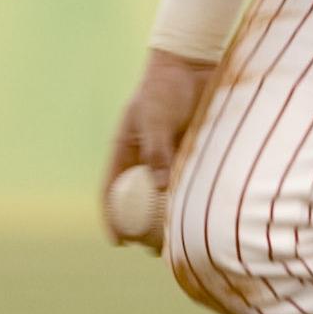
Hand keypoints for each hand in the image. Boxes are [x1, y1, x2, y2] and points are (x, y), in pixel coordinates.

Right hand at [103, 47, 214, 245]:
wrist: (194, 64)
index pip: (112, 190)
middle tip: (152, 249)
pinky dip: (191, 199)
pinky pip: (188, 182)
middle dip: (143, 227)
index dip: (111, 217)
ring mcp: (169, 158)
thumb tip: (161, 186)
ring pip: (165, 196)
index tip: (117, 241)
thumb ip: (158, 149)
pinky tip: (201, 216)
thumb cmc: (166, 86)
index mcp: (125, 150)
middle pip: (139, 200)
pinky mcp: (192, 153)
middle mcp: (146, 159)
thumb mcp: (156, 117)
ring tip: (178, 241)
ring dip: (168, 217)